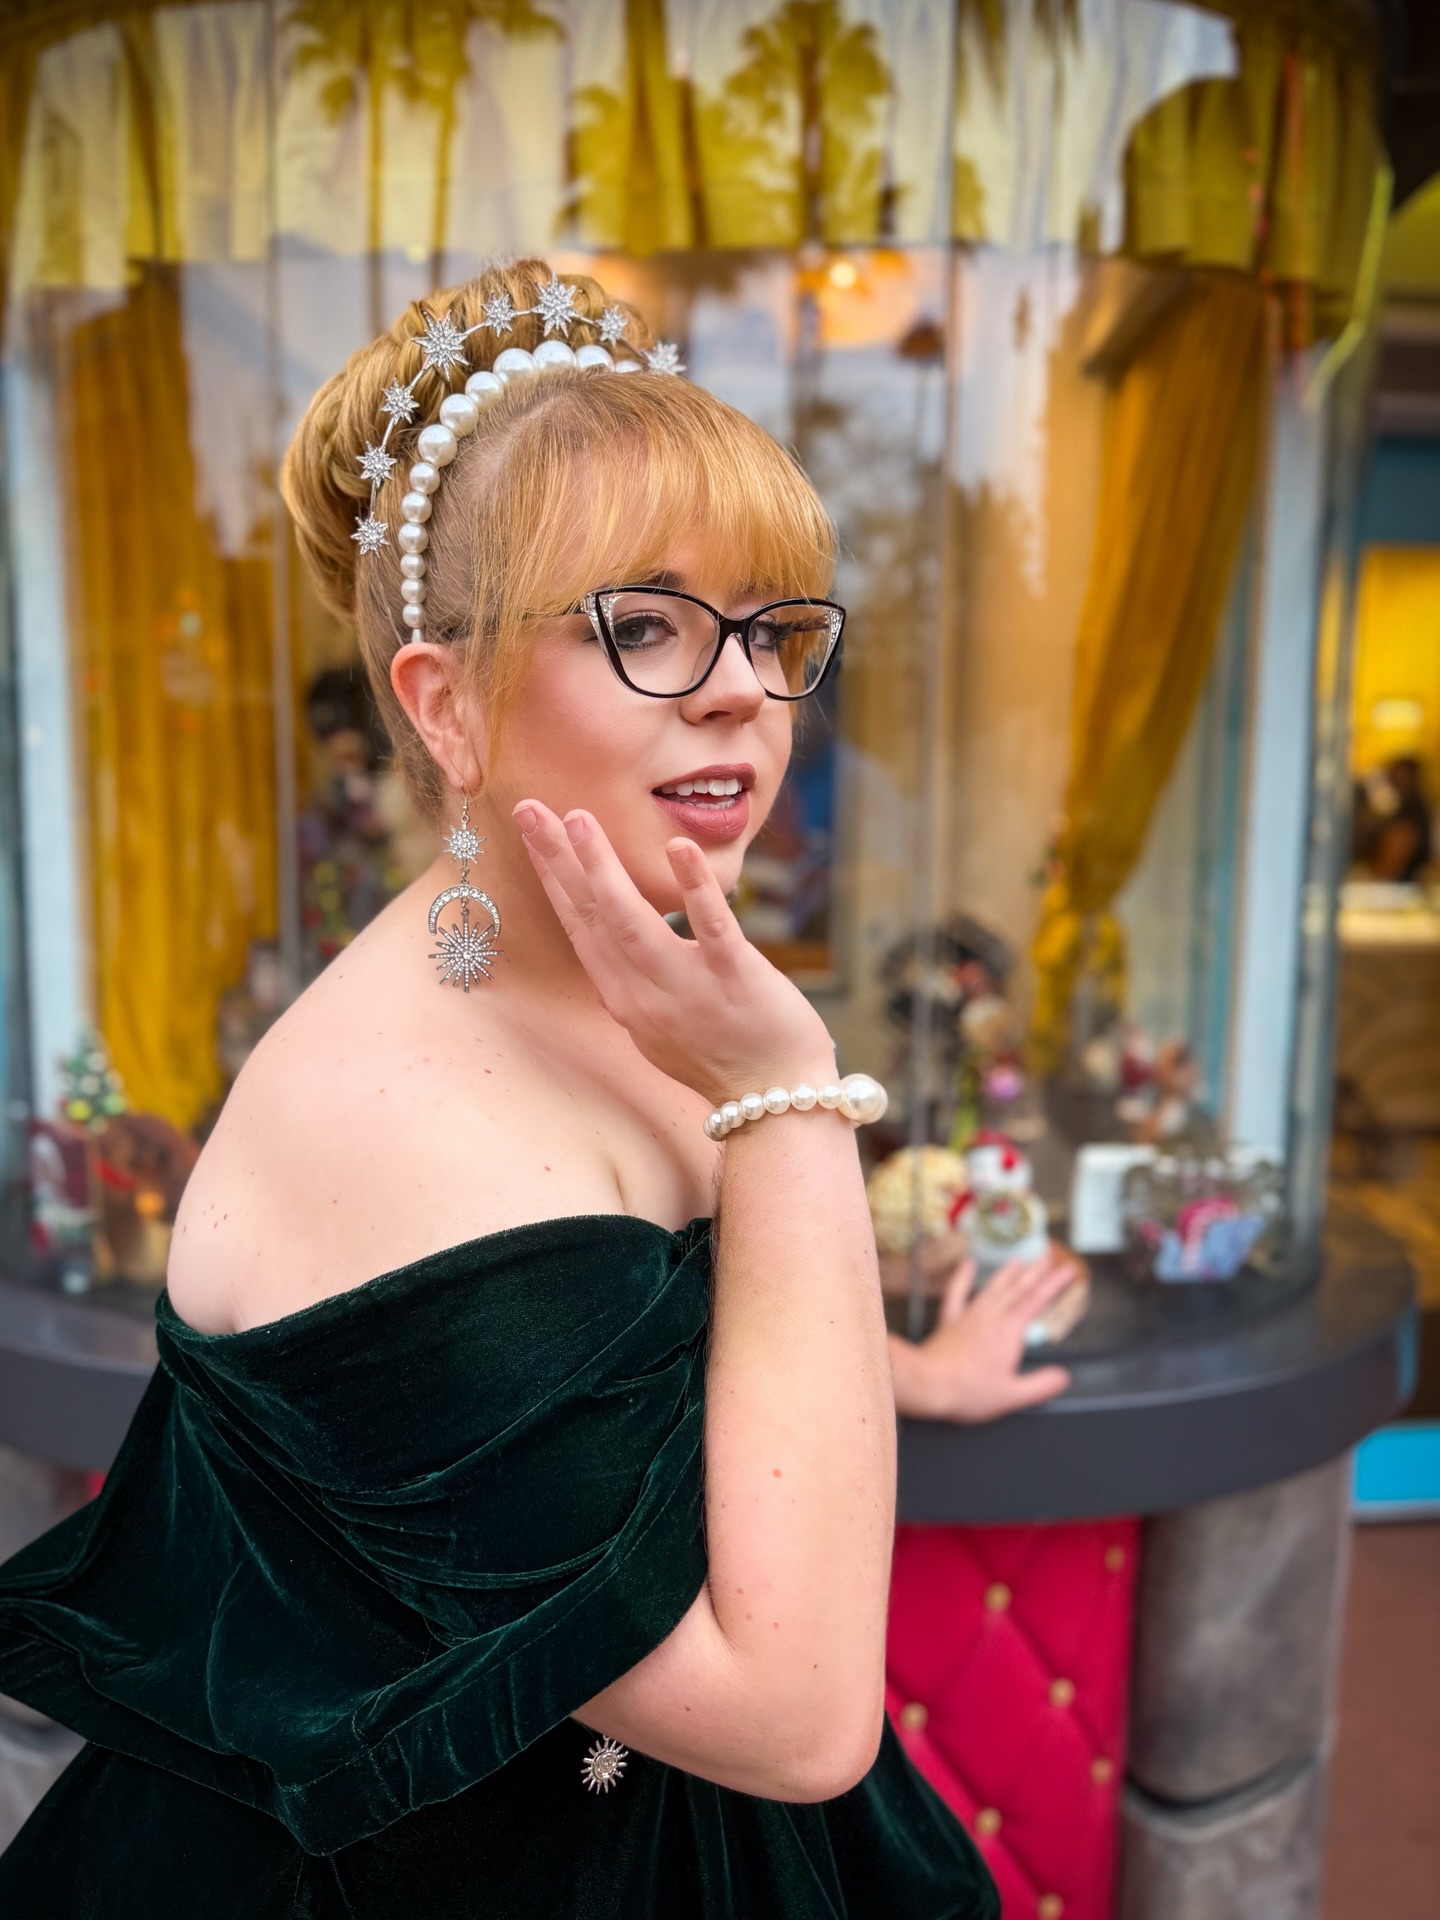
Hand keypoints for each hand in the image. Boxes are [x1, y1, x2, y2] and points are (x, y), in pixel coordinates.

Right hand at [514, 800, 833, 1104]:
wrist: (775, 1103)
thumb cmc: (720, 1056)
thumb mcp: (659, 1026)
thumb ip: (633, 983)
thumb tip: (613, 944)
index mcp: (624, 998)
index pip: (579, 928)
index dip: (553, 878)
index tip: (532, 833)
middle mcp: (643, 993)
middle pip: (590, 917)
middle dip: (556, 860)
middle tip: (529, 808)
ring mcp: (686, 987)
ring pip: (632, 922)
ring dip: (602, 868)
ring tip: (579, 819)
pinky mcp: (735, 979)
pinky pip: (711, 928)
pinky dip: (693, 887)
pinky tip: (678, 848)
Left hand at [890, 1245, 1076, 1423]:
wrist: (926, 1383)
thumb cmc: (966, 1391)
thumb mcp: (1012, 1395)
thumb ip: (1041, 1385)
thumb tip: (1063, 1377)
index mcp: (1008, 1331)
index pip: (1037, 1301)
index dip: (1055, 1284)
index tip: (1069, 1270)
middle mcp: (990, 1318)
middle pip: (1018, 1289)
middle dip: (1036, 1271)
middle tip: (1047, 1254)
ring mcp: (969, 1317)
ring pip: (993, 1288)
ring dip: (1007, 1273)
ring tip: (1018, 1259)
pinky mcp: (950, 1323)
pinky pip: (957, 1294)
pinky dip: (962, 1277)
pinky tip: (967, 1264)